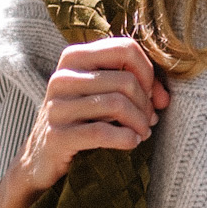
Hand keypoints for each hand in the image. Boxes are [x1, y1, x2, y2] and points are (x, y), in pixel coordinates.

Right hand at [0, 38, 169, 207]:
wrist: (43, 158)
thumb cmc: (82, 120)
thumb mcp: (102, 93)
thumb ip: (133, 84)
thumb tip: (164, 98)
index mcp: (74, 57)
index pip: (126, 49)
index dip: (149, 73)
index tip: (154, 97)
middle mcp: (62, 77)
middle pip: (125, 81)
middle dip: (146, 105)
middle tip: (149, 121)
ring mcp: (56, 106)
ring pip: (117, 104)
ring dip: (139, 123)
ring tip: (143, 133)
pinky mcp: (57, 135)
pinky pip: (102, 133)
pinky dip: (125, 139)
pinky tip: (131, 143)